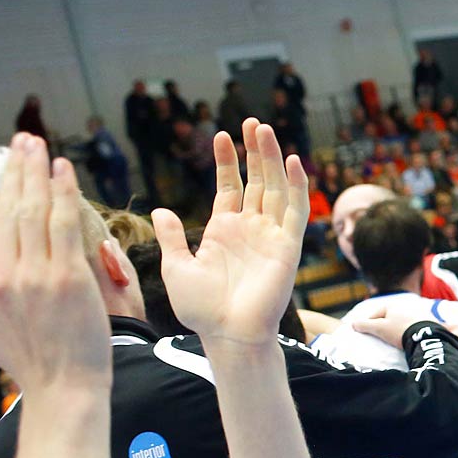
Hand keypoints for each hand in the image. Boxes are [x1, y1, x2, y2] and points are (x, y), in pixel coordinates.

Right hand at [0, 134, 110, 395]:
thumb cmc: (30, 364)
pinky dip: (63, 192)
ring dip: (36, 171)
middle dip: (14, 171)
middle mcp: (1, 275)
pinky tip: (63, 170)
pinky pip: (63, 223)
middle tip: (21, 142)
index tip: (6, 170)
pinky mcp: (67, 276)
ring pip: (33, 210)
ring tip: (38, 146)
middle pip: (7, 210)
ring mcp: (34, 275)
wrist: (63, 389)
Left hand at [153, 120, 307, 346]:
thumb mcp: (176, 267)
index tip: (222, 135)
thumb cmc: (201, 308)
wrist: (227, 334)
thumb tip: (160, 210)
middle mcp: (250, 228)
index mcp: (224, 230)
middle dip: (255, 151)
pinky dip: (297, 186)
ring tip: (264, 130)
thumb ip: (172, 237)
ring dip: (272, 159)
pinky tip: (292, 162)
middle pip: (257, 180)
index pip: (230, 187)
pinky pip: (296, 210)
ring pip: (276, 187)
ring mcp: (270, 235)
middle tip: (252, 123)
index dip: (227, 162)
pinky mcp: (288, 245)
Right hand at [351, 300, 437, 351]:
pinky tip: (407, 340)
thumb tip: (353, 324)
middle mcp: (405, 307)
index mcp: (392, 306)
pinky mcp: (426, 323)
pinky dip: (408, 333)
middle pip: (388, 318)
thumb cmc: (399, 331)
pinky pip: (412, 327)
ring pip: (401, 323)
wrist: (426, 336)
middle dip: (382, 327)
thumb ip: (364, 325)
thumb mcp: (379, 328)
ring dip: (396, 330)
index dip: (367, 324)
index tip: (364, 334)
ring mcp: (416, 314)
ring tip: (393, 341)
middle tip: (379, 338)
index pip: (375, 314)